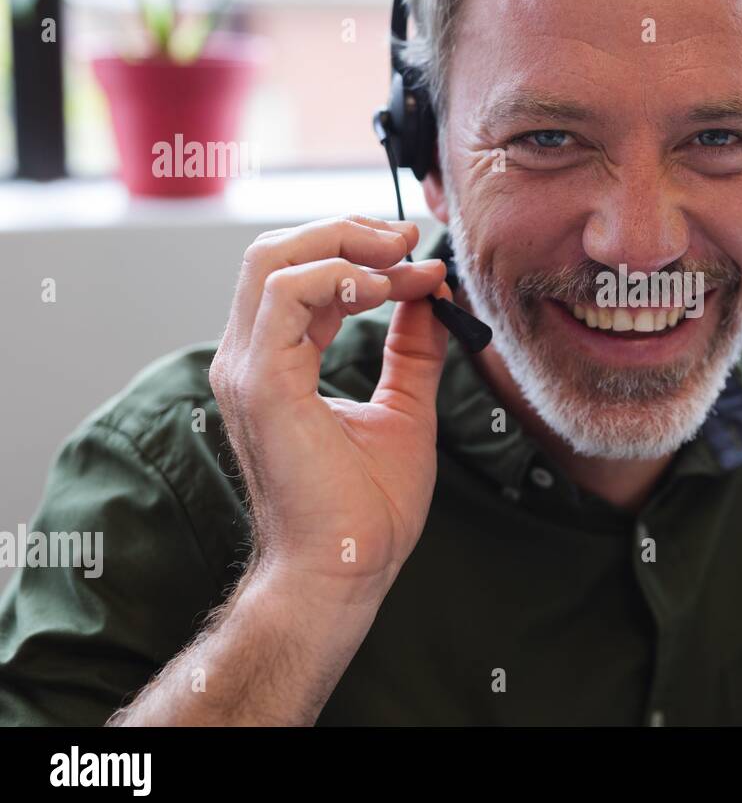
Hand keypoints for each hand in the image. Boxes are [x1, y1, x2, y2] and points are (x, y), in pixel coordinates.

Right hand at [209, 215, 449, 601]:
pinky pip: (287, 295)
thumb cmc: (367, 506)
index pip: (305, 277)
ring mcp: (247, 368)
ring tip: (404, 258)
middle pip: (276, 252)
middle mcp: (250, 358)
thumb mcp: (405, 408)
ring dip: (347, 245)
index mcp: (276, 363)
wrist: (347, 569)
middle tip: (409, 239)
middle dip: (349, 232)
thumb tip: (433, 293)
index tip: (426, 261)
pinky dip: (341, 277)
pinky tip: (387, 291)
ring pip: (273, 260)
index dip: (366, 256)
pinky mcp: (261, 384)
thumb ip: (412, 350)